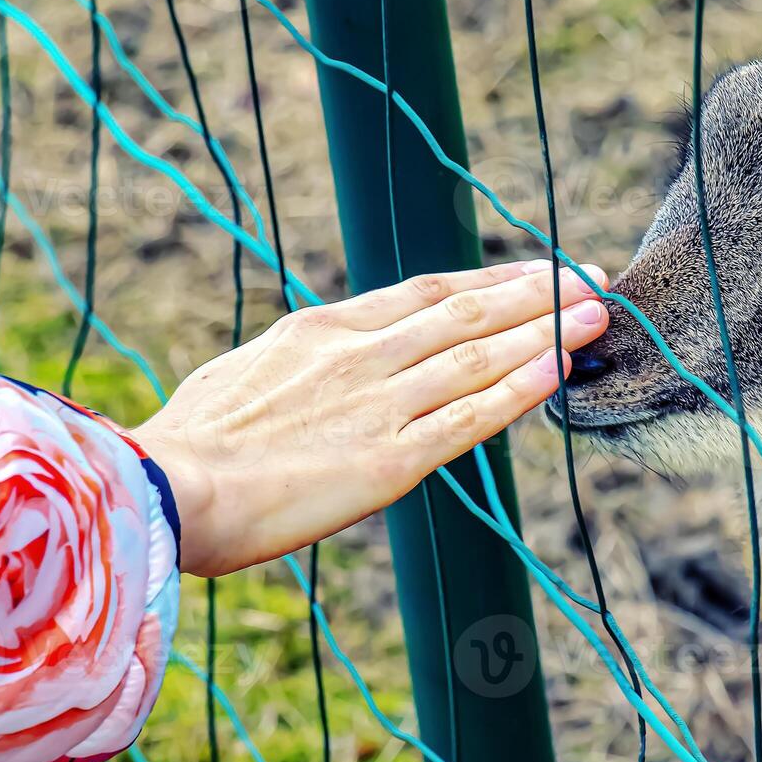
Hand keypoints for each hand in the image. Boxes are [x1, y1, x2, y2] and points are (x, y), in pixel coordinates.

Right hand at [132, 260, 609, 576]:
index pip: (427, 293)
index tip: (534, 273)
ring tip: (599, 314)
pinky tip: (559, 372)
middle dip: (538, 293)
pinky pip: (468, 416)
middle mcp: (360, 355)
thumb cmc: (185, 445)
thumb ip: (296, 371)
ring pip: (480, 355)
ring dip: (546, 331)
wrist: (161, 489)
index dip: (490, 281)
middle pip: (468, 312)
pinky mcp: (388, 459)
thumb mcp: (243, 379)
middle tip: (593, 279)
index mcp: (322, 331)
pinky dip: (518, 390)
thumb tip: (312, 374)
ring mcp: (378, 403)